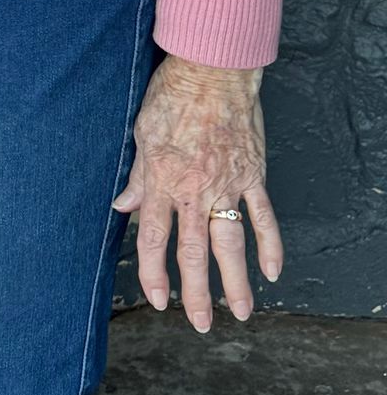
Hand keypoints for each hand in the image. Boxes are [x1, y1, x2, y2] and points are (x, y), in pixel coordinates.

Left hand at [113, 54, 282, 331]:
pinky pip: (263, 216)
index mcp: (162, 182)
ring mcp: (227, 184)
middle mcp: (194, 190)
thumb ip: (136, 177)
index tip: (157, 299)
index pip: (155, 239)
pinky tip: (272, 271)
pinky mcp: (252, 174)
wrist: (212, 70)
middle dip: (196, 292)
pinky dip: (270, 244)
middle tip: (200, 324)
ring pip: (231, 243)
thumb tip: (122, 207)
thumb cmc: (171, 97)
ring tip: (241, 313)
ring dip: (236, 281)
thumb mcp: (141, 135)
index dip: (154, 273)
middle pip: (193, 252)